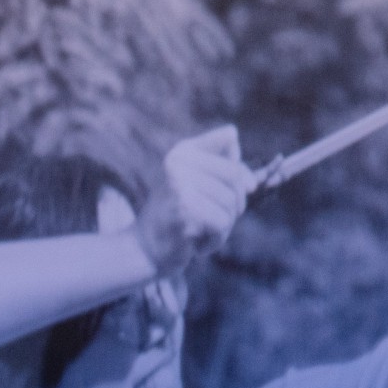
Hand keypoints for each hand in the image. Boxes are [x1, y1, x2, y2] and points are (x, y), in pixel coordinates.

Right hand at [142, 126, 248, 275]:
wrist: (145, 249)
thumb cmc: (180, 216)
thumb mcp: (200, 183)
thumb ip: (222, 161)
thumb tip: (241, 154)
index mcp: (182, 151)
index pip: (229, 139)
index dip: (242, 167)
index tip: (242, 188)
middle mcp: (177, 162)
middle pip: (235, 175)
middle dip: (236, 202)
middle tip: (218, 217)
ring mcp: (178, 183)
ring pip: (231, 202)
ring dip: (225, 224)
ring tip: (202, 230)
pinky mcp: (182, 208)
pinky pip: (222, 222)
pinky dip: (214, 239)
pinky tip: (196, 242)